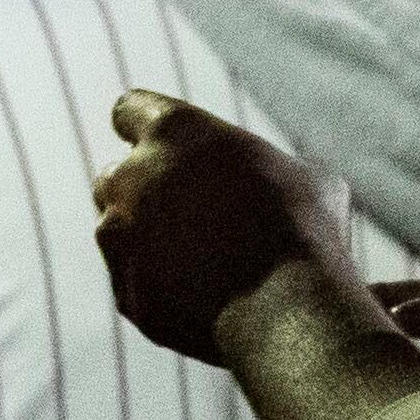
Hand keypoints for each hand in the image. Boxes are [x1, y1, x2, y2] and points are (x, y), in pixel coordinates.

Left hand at [94, 90, 359, 366]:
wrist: (286, 308)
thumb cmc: (303, 230)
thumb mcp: (304, 176)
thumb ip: (268, 168)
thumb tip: (281, 182)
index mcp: (172, 130)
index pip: (130, 110)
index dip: (144, 127)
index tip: (163, 148)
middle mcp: (131, 176)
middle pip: (115, 175)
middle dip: (140, 191)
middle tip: (184, 213)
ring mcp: (119, 237)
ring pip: (115, 230)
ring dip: (143, 240)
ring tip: (197, 262)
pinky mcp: (125, 291)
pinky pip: (132, 283)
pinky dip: (155, 289)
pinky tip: (198, 300)